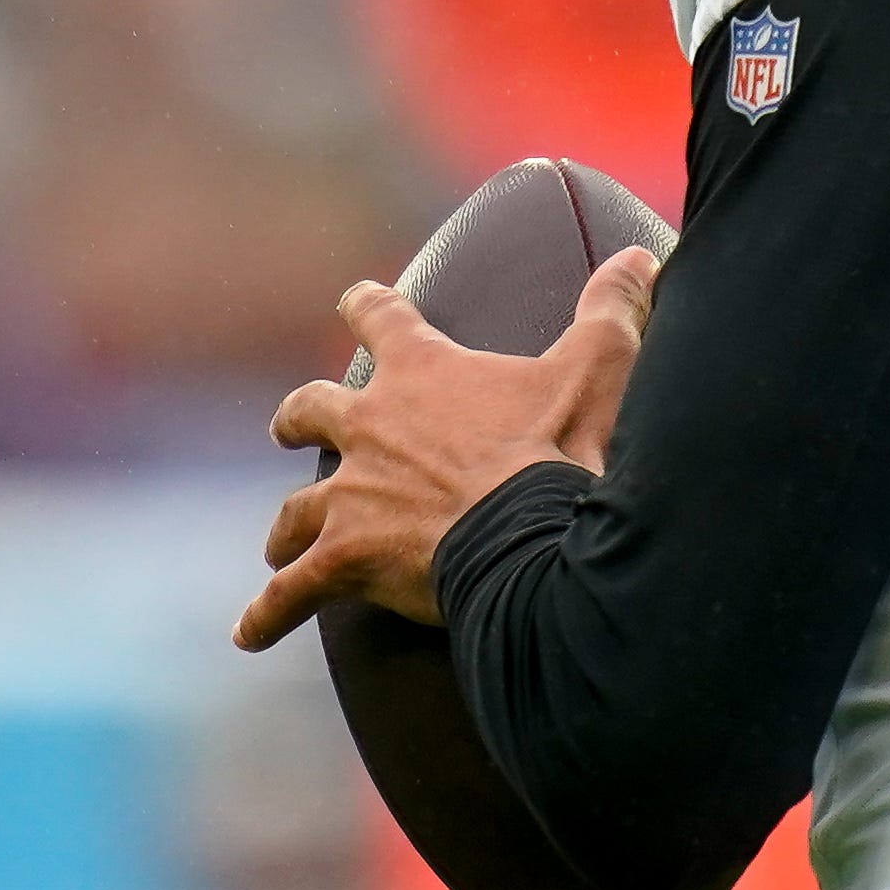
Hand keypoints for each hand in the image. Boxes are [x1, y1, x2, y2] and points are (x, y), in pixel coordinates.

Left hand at [234, 249, 660, 652]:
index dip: (369, 306)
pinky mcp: (345, 559)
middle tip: (291, 425)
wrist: (529, 534)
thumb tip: (639, 257)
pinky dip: (269, 613)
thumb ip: (610, 307)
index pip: (383, 319)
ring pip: (295, 509)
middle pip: (310, 410)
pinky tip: (250, 632)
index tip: (355, 299)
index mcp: (422, 372)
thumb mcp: (598, 364)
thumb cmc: (561, 445)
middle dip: (299, 418)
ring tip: (280, 543)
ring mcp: (350, 496)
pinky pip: (291, 591)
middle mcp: (369, 427)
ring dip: (287, 525)